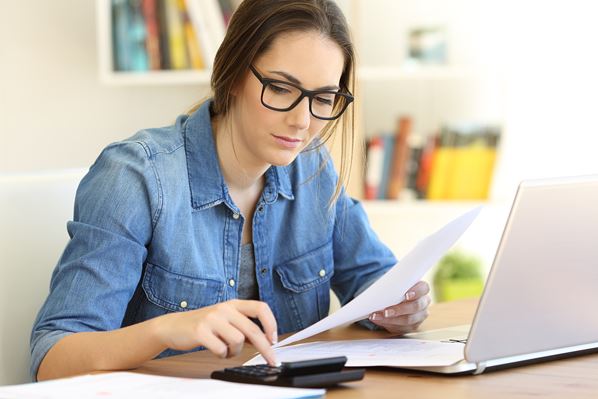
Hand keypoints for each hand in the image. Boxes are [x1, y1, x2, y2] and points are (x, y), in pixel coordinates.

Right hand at [155, 299, 277, 364]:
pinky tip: (216, 350)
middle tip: (271, 360)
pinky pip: (221, 349)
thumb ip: (244, 328)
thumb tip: (266, 341)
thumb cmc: (204, 325)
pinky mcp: (201, 331)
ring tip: (226, 350)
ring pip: (238, 341)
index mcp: (233, 304)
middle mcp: (224, 308)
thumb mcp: (226, 321)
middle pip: (252, 330)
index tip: (274, 339)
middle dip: (265, 348)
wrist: (174, 326)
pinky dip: (222, 355)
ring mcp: (212, 318)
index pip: (260, 308)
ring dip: (235, 352)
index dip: (271, 323)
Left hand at [367, 281, 430, 334]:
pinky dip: (387, 323)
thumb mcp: (394, 284)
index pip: (424, 288)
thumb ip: (392, 285)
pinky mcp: (412, 326)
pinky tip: (378, 320)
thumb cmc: (394, 289)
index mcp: (422, 289)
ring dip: (390, 319)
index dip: (416, 291)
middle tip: (385, 311)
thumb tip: (379, 291)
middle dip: (399, 309)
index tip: (406, 295)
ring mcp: (419, 316)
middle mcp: (423, 303)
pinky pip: (401, 327)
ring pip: (408, 320)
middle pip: (416, 306)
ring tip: (377, 316)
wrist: (394, 299)